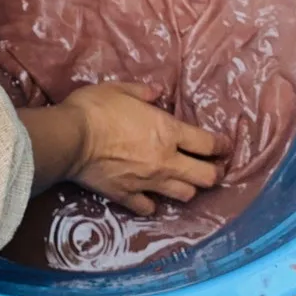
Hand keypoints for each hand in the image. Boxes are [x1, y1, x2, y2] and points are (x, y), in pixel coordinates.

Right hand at [63, 83, 229, 214]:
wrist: (71, 139)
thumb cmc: (96, 108)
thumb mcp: (120, 89)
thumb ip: (143, 91)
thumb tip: (158, 92)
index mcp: (168, 132)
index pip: (208, 144)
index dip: (222, 146)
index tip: (225, 146)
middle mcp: (166, 161)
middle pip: (206, 177)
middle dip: (213, 173)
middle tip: (210, 167)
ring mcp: (149, 182)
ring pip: (184, 195)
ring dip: (188, 188)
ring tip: (183, 182)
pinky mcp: (128, 196)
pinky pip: (149, 207)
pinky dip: (152, 203)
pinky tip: (150, 197)